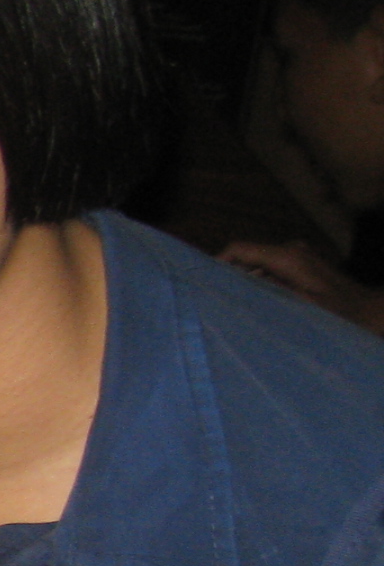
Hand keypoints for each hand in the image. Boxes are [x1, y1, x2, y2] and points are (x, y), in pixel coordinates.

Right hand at [222, 238, 383, 333]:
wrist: (373, 314)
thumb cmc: (341, 315)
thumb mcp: (300, 308)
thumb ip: (265, 294)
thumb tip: (230, 289)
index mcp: (287, 257)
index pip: (239, 249)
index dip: (215, 263)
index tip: (198, 283)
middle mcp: (291, 251)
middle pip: (246, 257)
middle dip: (227, 276)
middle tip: (211, 300)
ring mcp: (298, 258)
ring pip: (257, 266)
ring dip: (244, 284)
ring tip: (230, 307)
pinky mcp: (303, 268)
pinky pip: (270, 272)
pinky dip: (259, 286)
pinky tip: (255, 307)